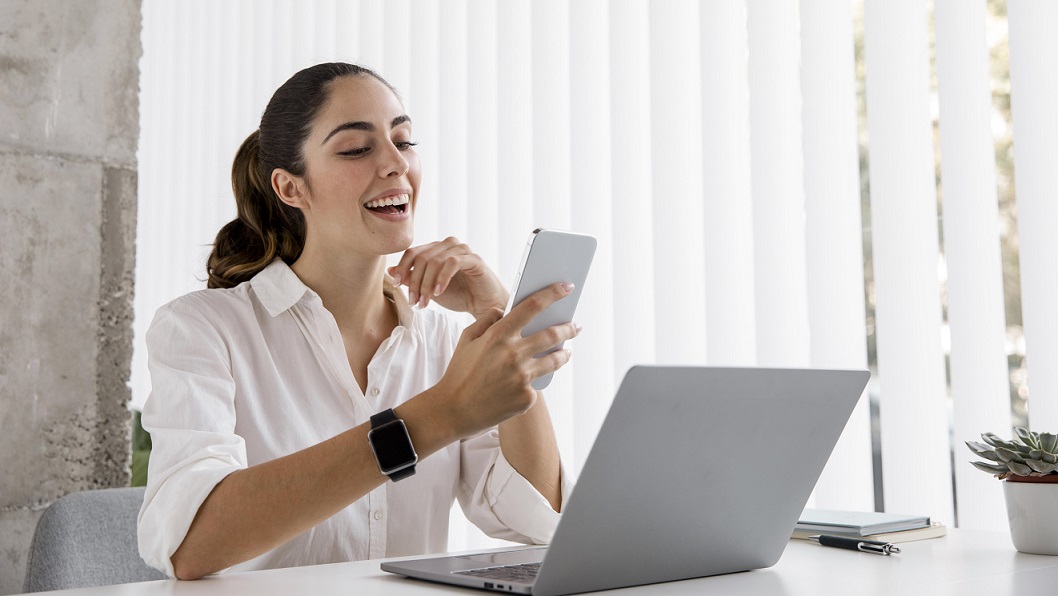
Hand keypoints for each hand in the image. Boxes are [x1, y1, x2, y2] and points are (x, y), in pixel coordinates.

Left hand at [388, 237, 507, 317]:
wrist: (483, 305)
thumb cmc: (459, 295)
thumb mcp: (429, 289)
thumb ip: (412, 278)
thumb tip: (390, 270)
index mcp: (436, 249)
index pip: (413, 252)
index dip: (402, 267)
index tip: (397, 285)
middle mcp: (448, 245)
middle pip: (422, 258)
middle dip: (415, 282)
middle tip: (415, 302)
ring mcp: (462, 250)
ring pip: (435, 261)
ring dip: (427, 284)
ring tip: (425, 302)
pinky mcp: (474, 259)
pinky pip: (452, 263)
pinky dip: (442, 278)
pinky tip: (439, 292)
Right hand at [435, 282, 580, 435]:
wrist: (453, 410)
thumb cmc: (459, 372)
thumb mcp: (466, 339)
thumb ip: (487, 320)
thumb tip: (504, 310)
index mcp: (498, 335)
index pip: (532, 306)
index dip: (553, 294)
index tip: (567, 287)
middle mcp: (514, 354)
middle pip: (553, 334)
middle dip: (569, 328)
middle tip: (576, 326)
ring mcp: (522, 377)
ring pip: (554, 360)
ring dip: (563, 354)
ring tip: (566, 352)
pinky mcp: (526, 397)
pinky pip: (536, 385)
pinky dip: (531, 382)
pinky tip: (522, 384)